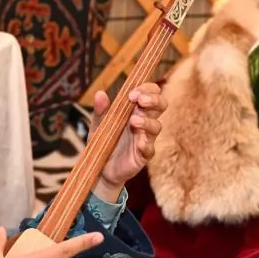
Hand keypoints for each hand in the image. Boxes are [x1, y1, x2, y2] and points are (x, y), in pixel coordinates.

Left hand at [93, 82, 166, 199]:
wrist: (100, 168)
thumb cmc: (103, 142)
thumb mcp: (98, 125)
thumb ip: (100, 110)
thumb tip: (100, 93)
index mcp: (135, 110)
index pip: (150, 94)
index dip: (146, 89)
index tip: (132, 93)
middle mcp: (144, 122)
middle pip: (161, 106)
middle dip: (154, 99)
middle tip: (140, 100)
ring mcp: (145, 139)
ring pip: (157, 126)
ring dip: (147, 121)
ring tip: (133, 121)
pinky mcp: (143, 156)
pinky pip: (150, 149)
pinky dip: (146, 145)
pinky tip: (139, 144)